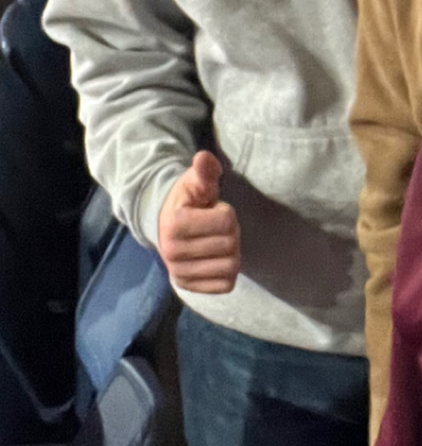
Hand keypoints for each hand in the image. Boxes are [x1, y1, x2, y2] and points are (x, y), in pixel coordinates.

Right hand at [157, 151, 240, 294]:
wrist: (165, 227)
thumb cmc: (187, 202)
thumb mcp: (195, 183)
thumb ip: (204, 171)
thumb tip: (204, 157)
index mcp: (174, 224)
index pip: (227, 221)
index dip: (226, 212)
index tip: (211, 211)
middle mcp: (172, 253)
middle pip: (231, 244)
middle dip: (230, 232)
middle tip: (215, 227)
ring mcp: (180, 274)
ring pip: (232, 266)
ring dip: (231, 252)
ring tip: (215, 241)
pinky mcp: (189, 288)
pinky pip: (226, 285)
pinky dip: (227, 271)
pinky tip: (215, 258)